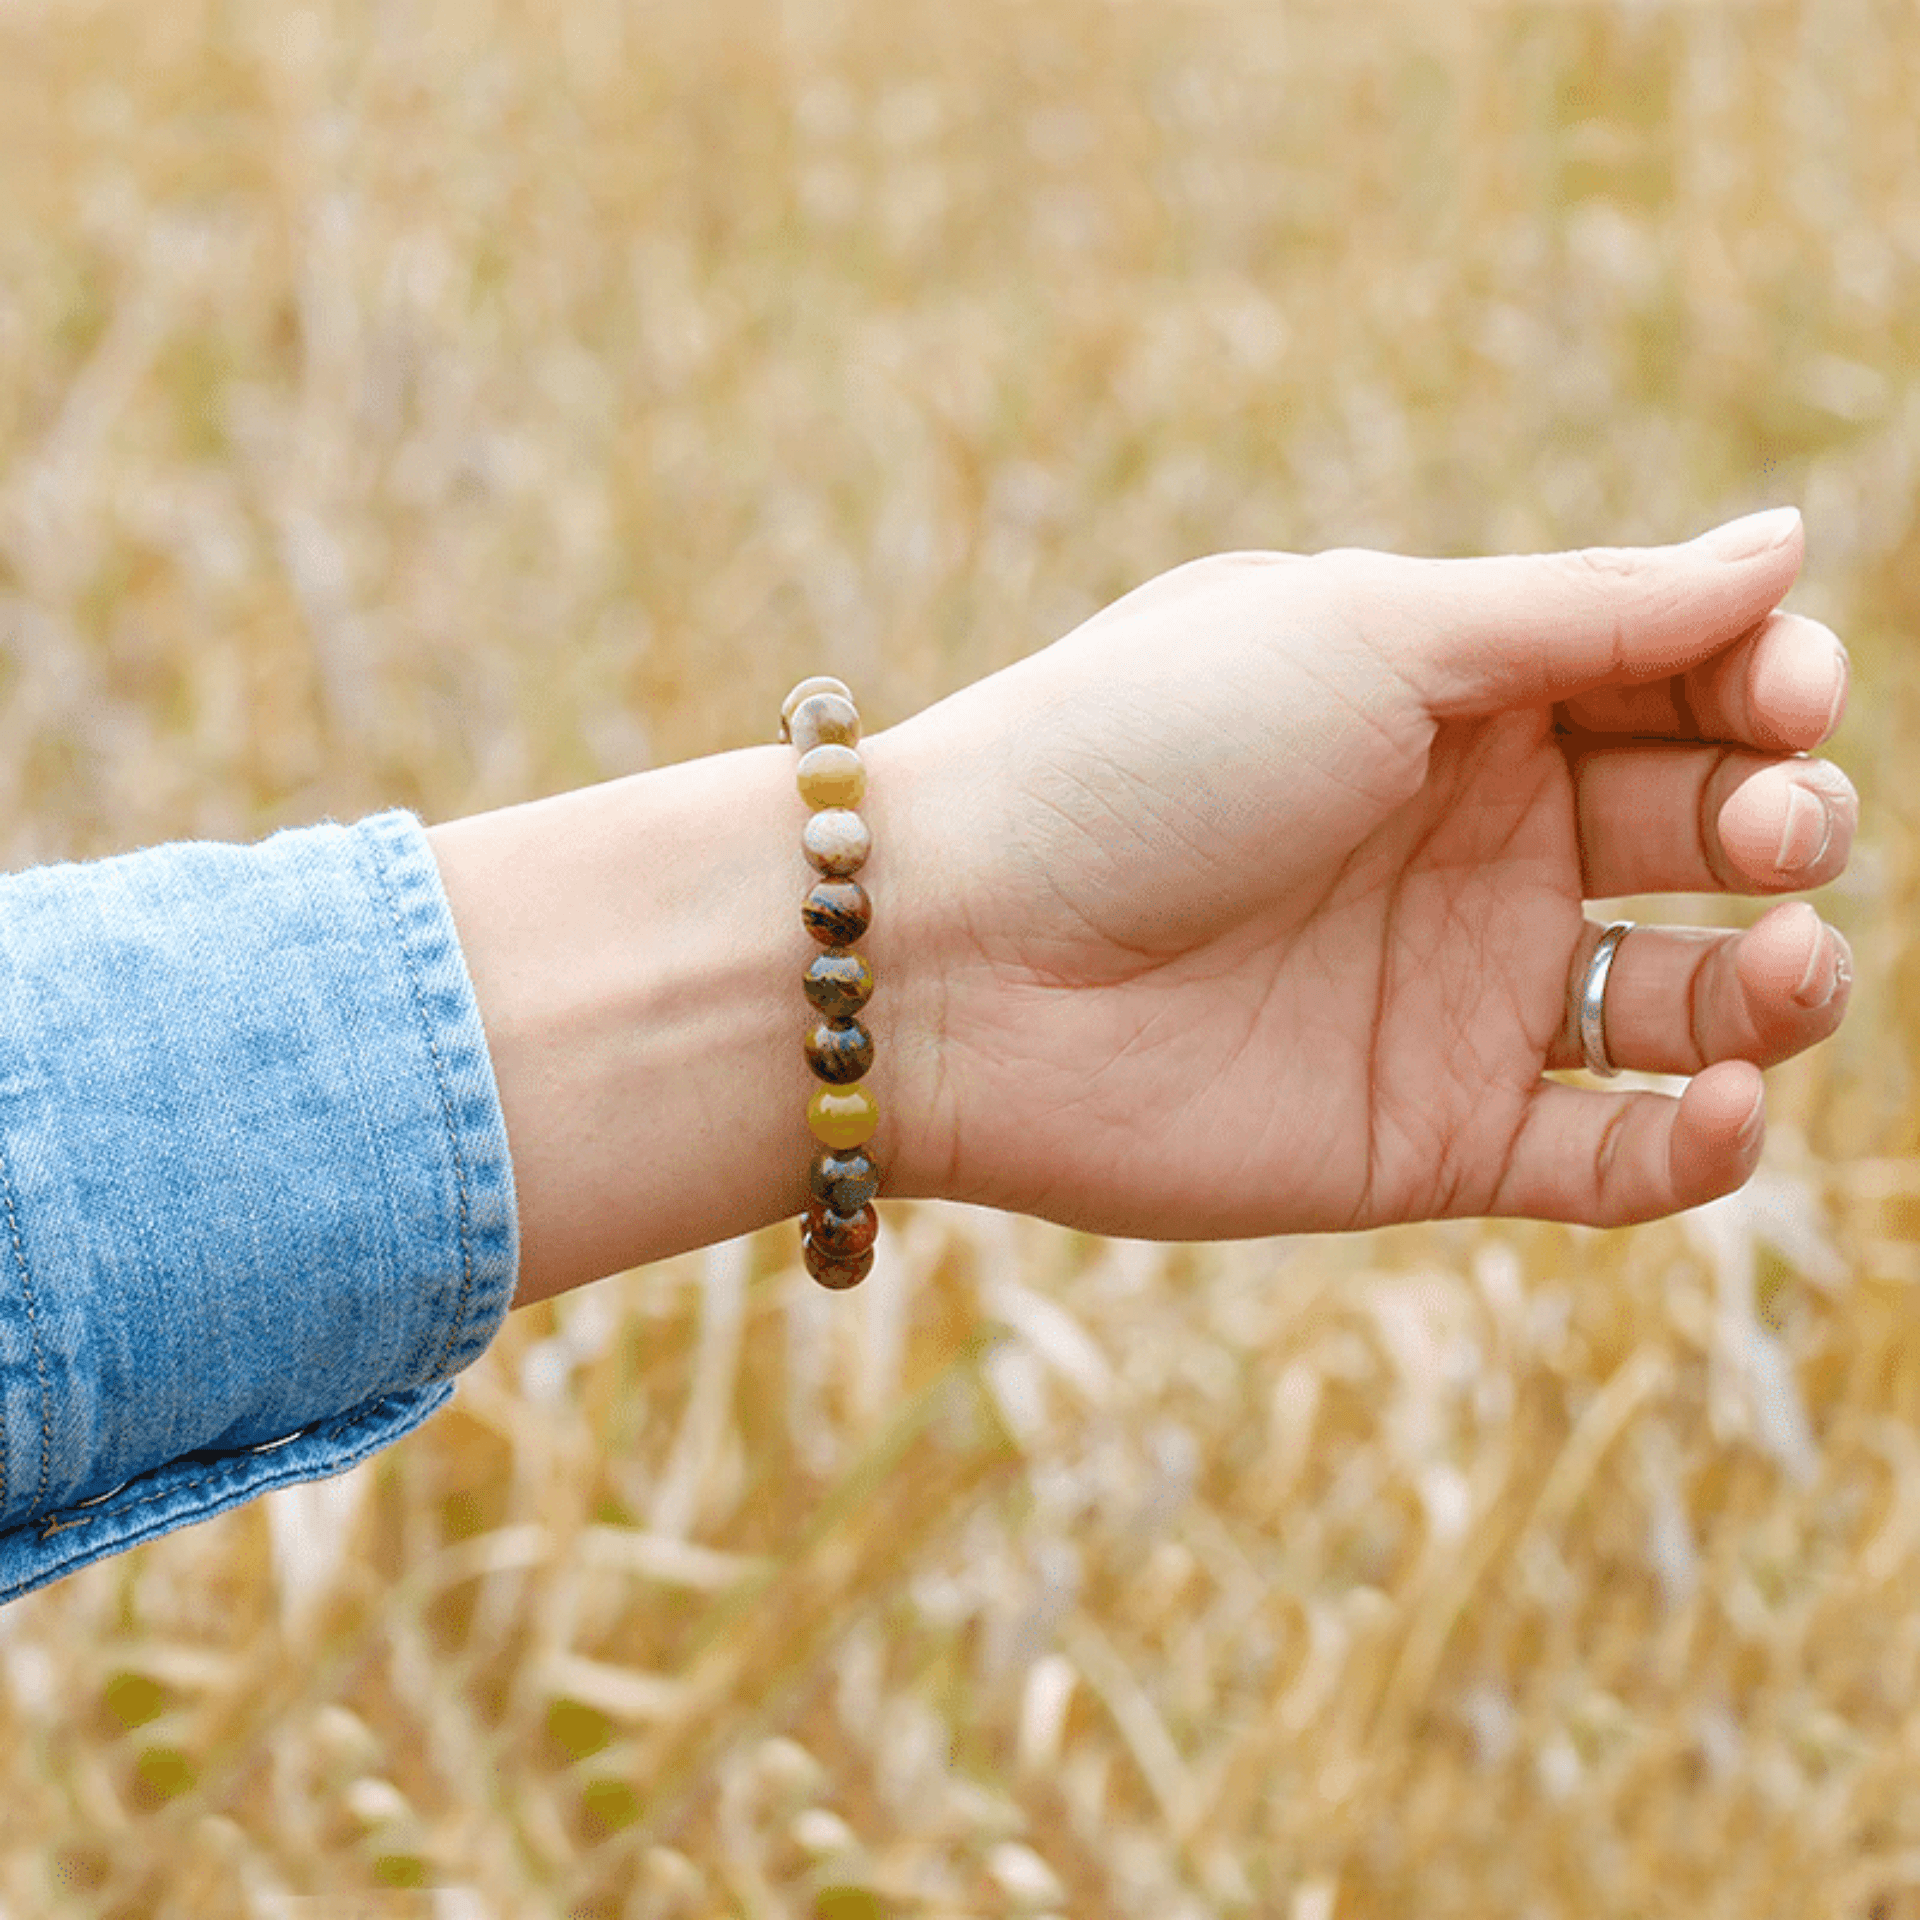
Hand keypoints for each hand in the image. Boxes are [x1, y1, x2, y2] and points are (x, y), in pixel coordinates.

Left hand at [877, 509, 1854, 1234]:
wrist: (959, 952)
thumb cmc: (1142, 755)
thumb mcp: (1367, 638)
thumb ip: (1584, 611)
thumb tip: (1782, 544)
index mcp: (1456, 700)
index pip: (1677, 683)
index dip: (1762, 684)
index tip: (1781, 694)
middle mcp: (1471, 843)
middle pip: (1704, 831)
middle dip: (1781, 820)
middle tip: (1772, 826)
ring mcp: (1456, 996)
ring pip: (1694, 1003)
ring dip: (1781, 988)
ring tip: (1787, 965)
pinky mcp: (1432, 1137)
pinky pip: (1611, 1160)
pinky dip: (1696, 1146)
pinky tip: (1716, 1102)